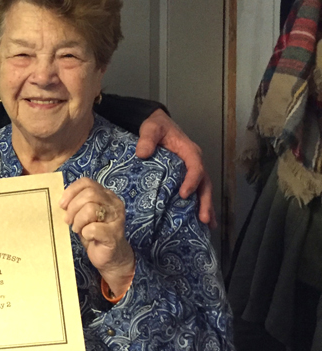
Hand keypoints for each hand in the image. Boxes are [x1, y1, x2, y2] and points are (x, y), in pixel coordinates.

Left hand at [61, 177, 134, 296]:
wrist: (111, 257)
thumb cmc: (94, 233)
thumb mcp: (84, 215)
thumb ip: (77, 204)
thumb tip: (61, 200)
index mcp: (106, 195)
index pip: (87, 183)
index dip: (71, 191)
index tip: (62, 204)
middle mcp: (114, 204)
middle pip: (89, 194)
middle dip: (73, 207)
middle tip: (68, 220)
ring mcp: (116, 219)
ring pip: (91, 209)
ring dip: (78, 221)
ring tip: (78, 229)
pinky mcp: (113, 235)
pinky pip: (93, 228)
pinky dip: (85, 233)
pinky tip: (87, 237)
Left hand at [135, 109, 215, 227]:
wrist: (156, 125)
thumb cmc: (155, 127)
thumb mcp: (151, 128)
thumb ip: (147, 139)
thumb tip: (143, 153)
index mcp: (189, 151)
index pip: (195, 167)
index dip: (192, 181)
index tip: (183, 194)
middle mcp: (194, 162)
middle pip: (204, 183)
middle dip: (205, 201)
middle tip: (203, 219)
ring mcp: (192, 170)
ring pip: (203, 190)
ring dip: (205, 207)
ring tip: (207, 225)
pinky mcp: (186, 177)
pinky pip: (195, 192)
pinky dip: (198, 206)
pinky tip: (199, 222)